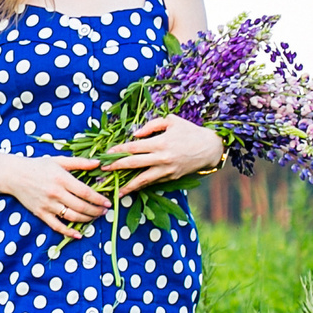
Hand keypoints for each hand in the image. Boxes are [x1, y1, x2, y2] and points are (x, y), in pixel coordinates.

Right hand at [2, 154, 112, 238]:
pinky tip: (78, 234)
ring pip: (72, 217)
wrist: (14, 175)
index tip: (108, 202)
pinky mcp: (41, 213)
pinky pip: (57, 226)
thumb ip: (79, 163)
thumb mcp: (59, 161)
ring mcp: (48, 205)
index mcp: (61, 179)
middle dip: (96, 211)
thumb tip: (98, 163)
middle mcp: (56, 193)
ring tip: (95, 217)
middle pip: (81, 206)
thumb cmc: (38, 166)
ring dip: (86, 219)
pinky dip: (68, 232)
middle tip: (104, 211)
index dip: (99, 199)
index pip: (85, 192)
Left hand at [103, 115, 224, 196]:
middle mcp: (162, 158)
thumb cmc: (189, 131)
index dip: (118, 151)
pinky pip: (153, 182)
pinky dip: (142, 186)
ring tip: (116, 191)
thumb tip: (135, 134)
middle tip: (102, 171)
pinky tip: (132, 188)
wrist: (210, 148)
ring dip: (128, 185)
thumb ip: (151, 125)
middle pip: (133, 164)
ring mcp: (166, 170)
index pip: (133, 147)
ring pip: (143, 180)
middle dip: (116, 168)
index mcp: (160, 142)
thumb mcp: (171, 121)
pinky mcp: (171, 178)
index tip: (106, 155)